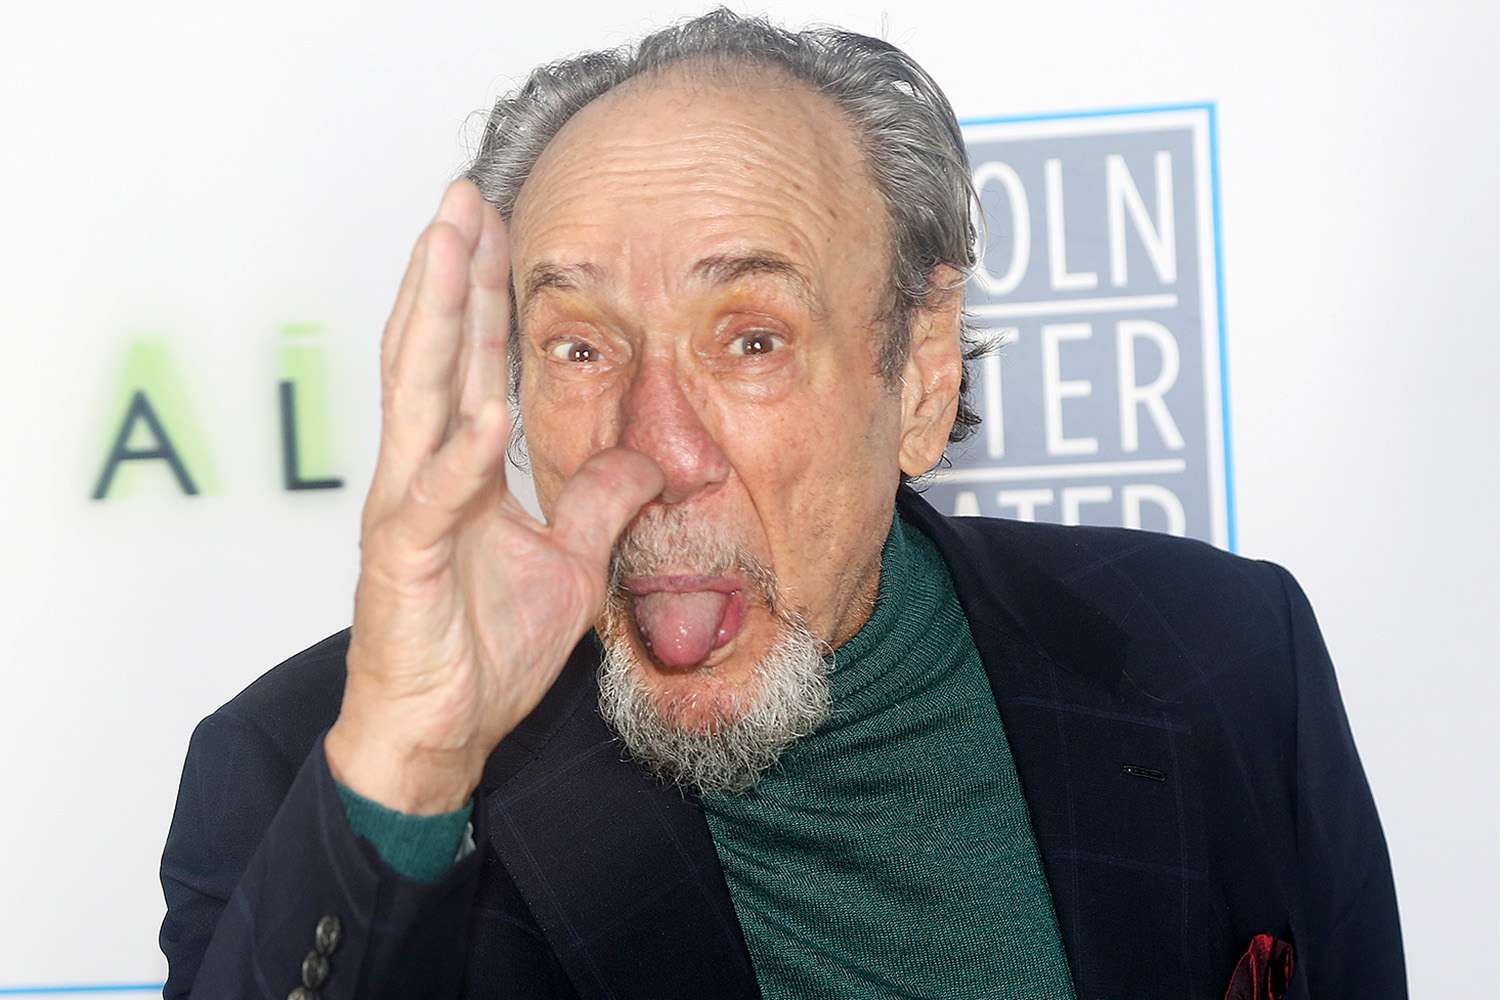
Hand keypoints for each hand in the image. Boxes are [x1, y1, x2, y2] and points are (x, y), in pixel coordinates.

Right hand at [325, 180, 662, 813]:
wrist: (437, 730)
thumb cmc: (482, 647)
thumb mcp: (568, 564)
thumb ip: (599, 505)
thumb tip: (646, 460)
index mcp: (455, 468)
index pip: (467, 363)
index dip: (481, 294)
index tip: (493, 226)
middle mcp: (422, 473)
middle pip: (431, 353)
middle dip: (447, 272)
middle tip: (460, 196)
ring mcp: (406, 510)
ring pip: (416, 399)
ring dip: (436, 321)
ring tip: (449, 249)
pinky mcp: (401, 562)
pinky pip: (433, 501)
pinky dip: (460, 458)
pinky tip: (483, 414)